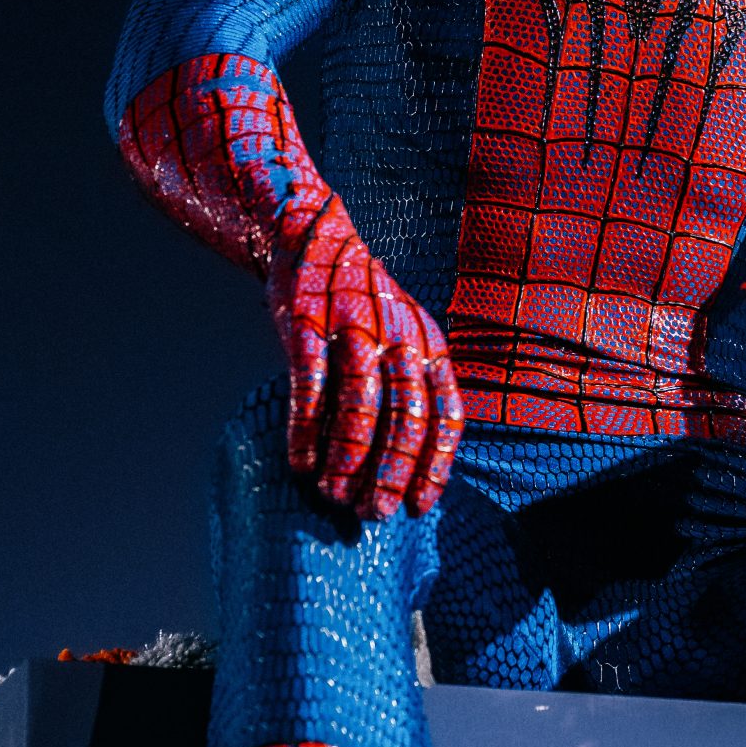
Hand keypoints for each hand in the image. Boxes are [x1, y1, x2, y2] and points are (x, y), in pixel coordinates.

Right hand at [269, 198, 463, 517]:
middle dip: (391, 472)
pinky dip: (307, 431)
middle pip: (406, 417)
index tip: (418, 506)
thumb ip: (412, 386)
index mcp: (429, 345)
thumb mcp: (404, 334)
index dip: (434, 465)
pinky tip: (300, 463)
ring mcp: (353, 329)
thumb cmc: (361, 303)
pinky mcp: (308, 324)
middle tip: (372, 512)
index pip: (445, 414)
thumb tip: (410, 465)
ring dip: (347, 459)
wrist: (312, 233)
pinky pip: (310, 386)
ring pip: (360, 406)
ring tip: (333, 495)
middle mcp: (398, 337)